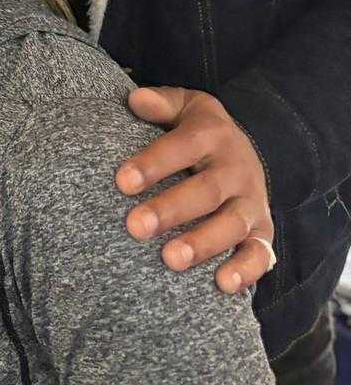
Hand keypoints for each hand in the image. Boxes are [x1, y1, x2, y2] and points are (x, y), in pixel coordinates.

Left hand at [117, 86, 273, 293]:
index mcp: (213, 134)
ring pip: (232, 224)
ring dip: (202, 243)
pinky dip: (244, 270)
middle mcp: (236, 169)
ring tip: (169, 260)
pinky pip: (260, 254)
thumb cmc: (198, 132)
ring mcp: (252, 203)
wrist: (245, 153)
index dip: (153, 163)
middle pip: (206, 190)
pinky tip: (221, 284)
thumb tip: (135, 100)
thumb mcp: (185, 107)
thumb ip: (161, 103)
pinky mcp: (263, 233)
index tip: (121, 182)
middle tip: (135, 227)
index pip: (184, 146)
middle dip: (170, 210)